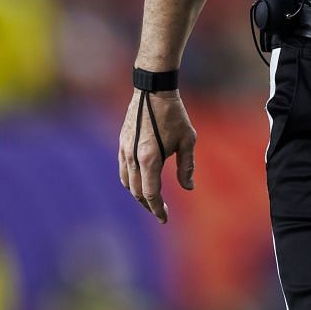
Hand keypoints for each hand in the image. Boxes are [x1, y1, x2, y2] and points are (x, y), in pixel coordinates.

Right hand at [116, 88, 197, 223]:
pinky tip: (142, 181)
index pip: (150, 193)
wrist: (152, 90)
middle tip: (160, 212)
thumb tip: (189, 188)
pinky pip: (123, 169)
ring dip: (138, 194)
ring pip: (127, 182)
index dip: (157, 209)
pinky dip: (131, 181)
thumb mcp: (187, 140)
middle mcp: (132, 157)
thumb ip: (186, 166)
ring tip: (151, 200)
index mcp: (149, 158)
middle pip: (137, 191)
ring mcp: (124, 149)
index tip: (165, 219)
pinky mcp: (122, 142)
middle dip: (149, 205)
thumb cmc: (173, 114)